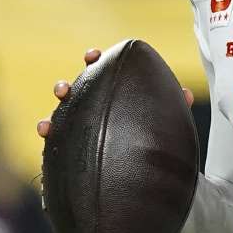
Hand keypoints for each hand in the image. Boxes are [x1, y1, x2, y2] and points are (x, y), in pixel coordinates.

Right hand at [36, 48, 193, 138]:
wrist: (146, 176)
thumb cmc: (153, 140)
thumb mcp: (166, 123)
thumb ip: (174, 107)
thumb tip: (185, 95)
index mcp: (112, 95)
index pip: (99, 73)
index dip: (93, 61)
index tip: (92, 56)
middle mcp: (92, 110)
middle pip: (73, 96)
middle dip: (64, 88)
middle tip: (63, 90)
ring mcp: (80, 130)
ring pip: (60, 120)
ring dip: (50, 122)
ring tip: (47, 125)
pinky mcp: (73, 151)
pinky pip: (57, 147)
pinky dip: (50, 141)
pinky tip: (47, 141)